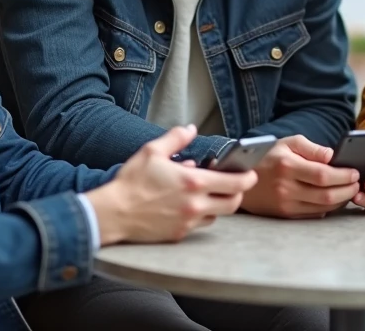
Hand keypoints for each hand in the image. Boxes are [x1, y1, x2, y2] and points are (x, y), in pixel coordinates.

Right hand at [86, 125, 257, 244]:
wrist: (113, 213)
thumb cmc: (132, 182)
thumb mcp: (152, 151)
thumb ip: (176, 138)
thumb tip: (191, 129)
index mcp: (193, 182)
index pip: (235, 183)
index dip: (248, 178)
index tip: (250, 173)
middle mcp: (195, 204)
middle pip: (233, 203)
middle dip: (237, 193)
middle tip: (233, 184)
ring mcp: (188, 222)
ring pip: (216, 215)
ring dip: (217, 204)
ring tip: (207, 193)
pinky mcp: (179, 234)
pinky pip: (199, 225)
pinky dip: (200, 215)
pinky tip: (189, 205)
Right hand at [240, 135, 361, 218]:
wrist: (241, 177)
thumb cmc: (268, 156)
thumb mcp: (287, 143)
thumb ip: (311, 148)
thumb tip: (333, 156)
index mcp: (287, 166)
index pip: (323, 175)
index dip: (343, 176)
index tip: (355, 172)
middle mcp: (286, 188)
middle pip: (326, 195)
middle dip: (347, 190)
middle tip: (357, 184)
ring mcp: (285, 204)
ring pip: (322, 208)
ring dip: (340, 201)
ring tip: (349, 191)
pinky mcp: (285, 215)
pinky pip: (313, 215)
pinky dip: (328, 208)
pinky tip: (334, 199)